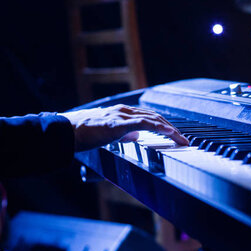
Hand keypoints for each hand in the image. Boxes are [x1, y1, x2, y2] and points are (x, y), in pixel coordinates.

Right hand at [60, 104, 188, 151]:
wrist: (67, 132)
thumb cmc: (83, 134)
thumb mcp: (107, 133)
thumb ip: (122, 133)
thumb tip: (135, 136)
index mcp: (121, 113)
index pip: (149, 116)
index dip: (164, 125)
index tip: (175, 135)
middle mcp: (124, 111)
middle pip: (155, 116)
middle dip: (172, 128)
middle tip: (184, 139)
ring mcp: (122, 116)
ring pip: (153, 119)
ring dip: (170, 130)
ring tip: (182, 140)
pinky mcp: (119, 123)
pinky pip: (144, 123)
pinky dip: (159, 128)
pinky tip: (169, 133)